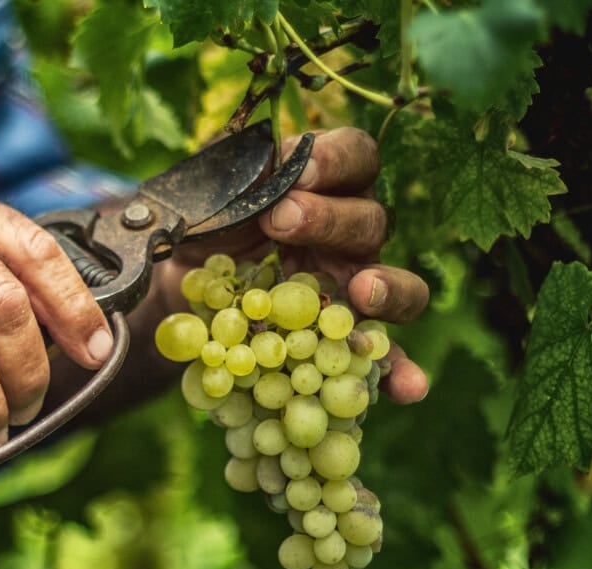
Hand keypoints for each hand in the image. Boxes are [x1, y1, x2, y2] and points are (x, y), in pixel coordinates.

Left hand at [164, 127, 429, 402]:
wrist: (181, 284)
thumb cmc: (204, 227)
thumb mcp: (209, 195)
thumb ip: (234, 177)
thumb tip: (259, 164)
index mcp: (325, 187)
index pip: (355, 157)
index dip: (336, 159)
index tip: (299, 169)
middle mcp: (350, 235)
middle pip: (369, 221)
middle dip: (329, 219)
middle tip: (282, 221)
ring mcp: (354, 290)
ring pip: (398, 287)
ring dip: (386, 289)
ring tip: (362, 292)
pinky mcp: (343, 340)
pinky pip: (382, 358)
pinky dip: (399, 372)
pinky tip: (410, 388)